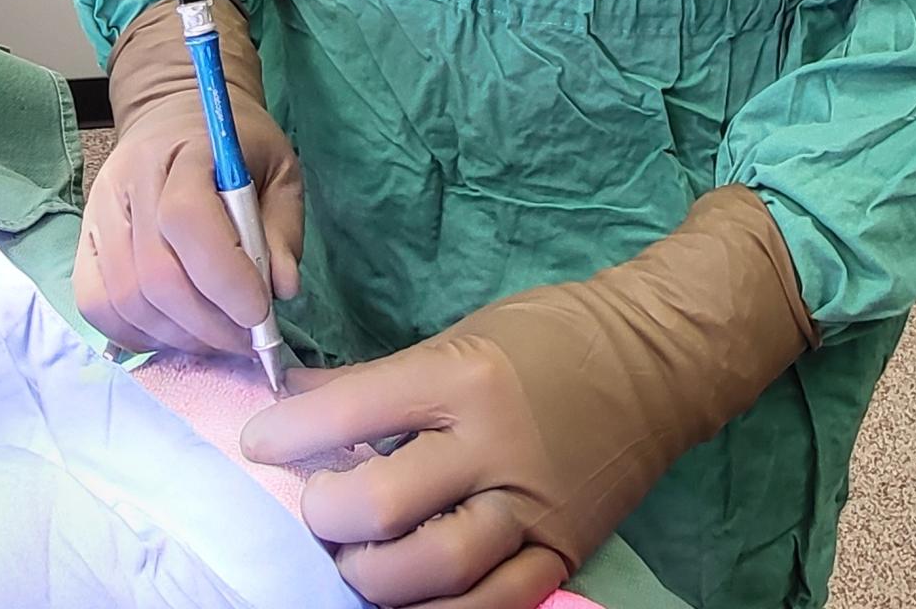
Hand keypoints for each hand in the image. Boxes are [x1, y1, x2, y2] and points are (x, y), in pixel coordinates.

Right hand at [74, 0, 303, 356]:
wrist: (176, 115)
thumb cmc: (235, 146)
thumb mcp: (279, 169)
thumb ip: (283, 227)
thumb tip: (282, 288)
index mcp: (185, 150)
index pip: (187, 219)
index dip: (224, 276)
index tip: (260, 312)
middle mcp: (129, 180)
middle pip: (155, 273)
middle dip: (208, 324)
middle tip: (247, 338)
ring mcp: (99, 211)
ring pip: (125, 298)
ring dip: (179, 336)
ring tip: (217, 336)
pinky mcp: (85, 239)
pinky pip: (96, 304)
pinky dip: (138, 334)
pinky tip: (176, 331)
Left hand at [240, 187, 813, 608]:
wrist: (657, 359)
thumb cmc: (551, 334)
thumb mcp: (460, 333)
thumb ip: (377, 378)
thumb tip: (294, 400)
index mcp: (465, 376)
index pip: (356, 411)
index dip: (291, 434)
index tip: (258, 443)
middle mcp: (495, 446)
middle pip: (385, 504)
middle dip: (327, 513)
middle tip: (311, 504)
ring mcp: (532, 507)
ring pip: (433, 570)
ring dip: (372, 574)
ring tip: (350, 557)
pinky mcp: (563, 550)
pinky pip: (493, 604)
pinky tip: (407, 599)